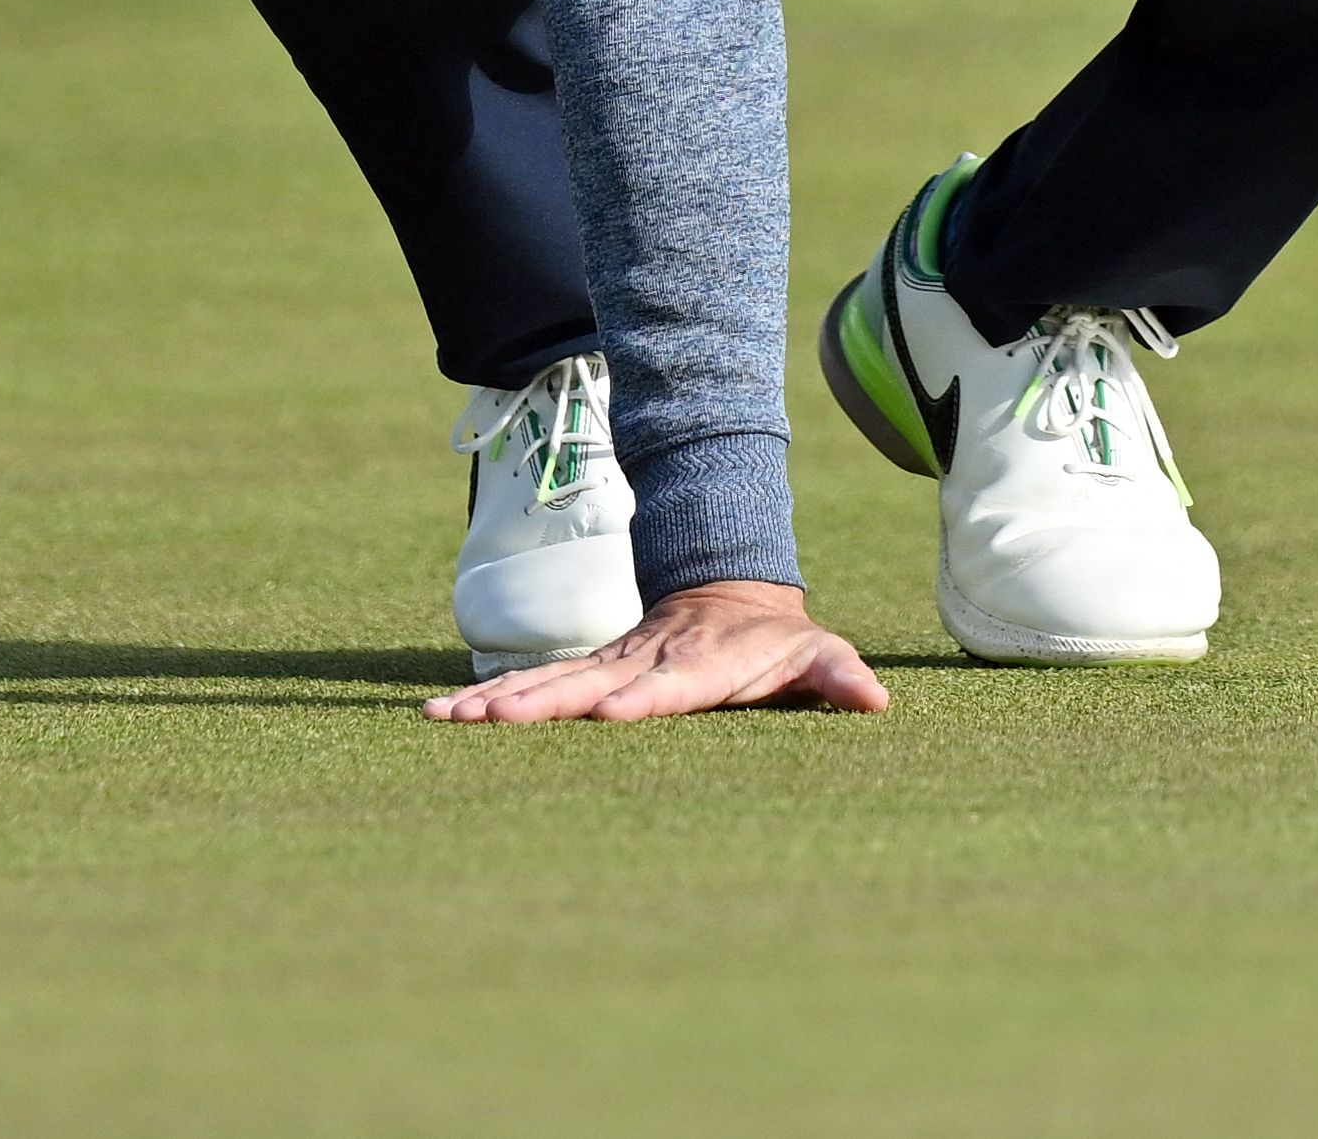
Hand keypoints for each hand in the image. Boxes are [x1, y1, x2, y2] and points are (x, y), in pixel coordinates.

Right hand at [421, 580, 888, 725]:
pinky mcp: (585, 675)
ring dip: (499, 700)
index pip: (669, 685)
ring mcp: (609, 667)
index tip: (611, 712)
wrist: (731, 598)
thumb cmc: (776, 643)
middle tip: (494, 720)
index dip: (644, 698)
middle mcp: (644, 664)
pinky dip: (486, 699)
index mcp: (700, 666)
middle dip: (543, 702)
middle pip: (590, 684)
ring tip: (447, 717)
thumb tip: (878, 700)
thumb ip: (839, 677)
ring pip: (549, 684)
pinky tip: (440, 714)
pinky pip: (532, 687)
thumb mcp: (815, 655)